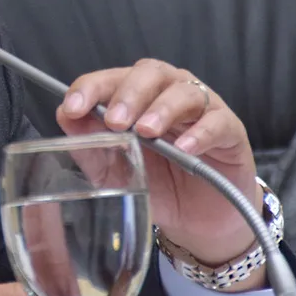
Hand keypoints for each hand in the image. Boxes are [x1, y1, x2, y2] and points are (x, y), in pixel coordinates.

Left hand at [57, 59, 263, 276]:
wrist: (197, 222)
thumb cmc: (156, 185)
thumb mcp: (114, 172)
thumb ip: (90, 145)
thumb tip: (64, 116)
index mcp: (137, 97)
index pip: (111, 79)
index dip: (91, 87)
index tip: (74, 106)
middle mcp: (168, 93)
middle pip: (149, 73)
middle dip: (128, 94)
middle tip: (115, 121)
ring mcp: (202, 109)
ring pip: (184, 91)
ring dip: (162, 108)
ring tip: (146, 131)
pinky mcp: (230, 131)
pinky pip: (217, 122)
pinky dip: (200, 133)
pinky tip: (184, 149)